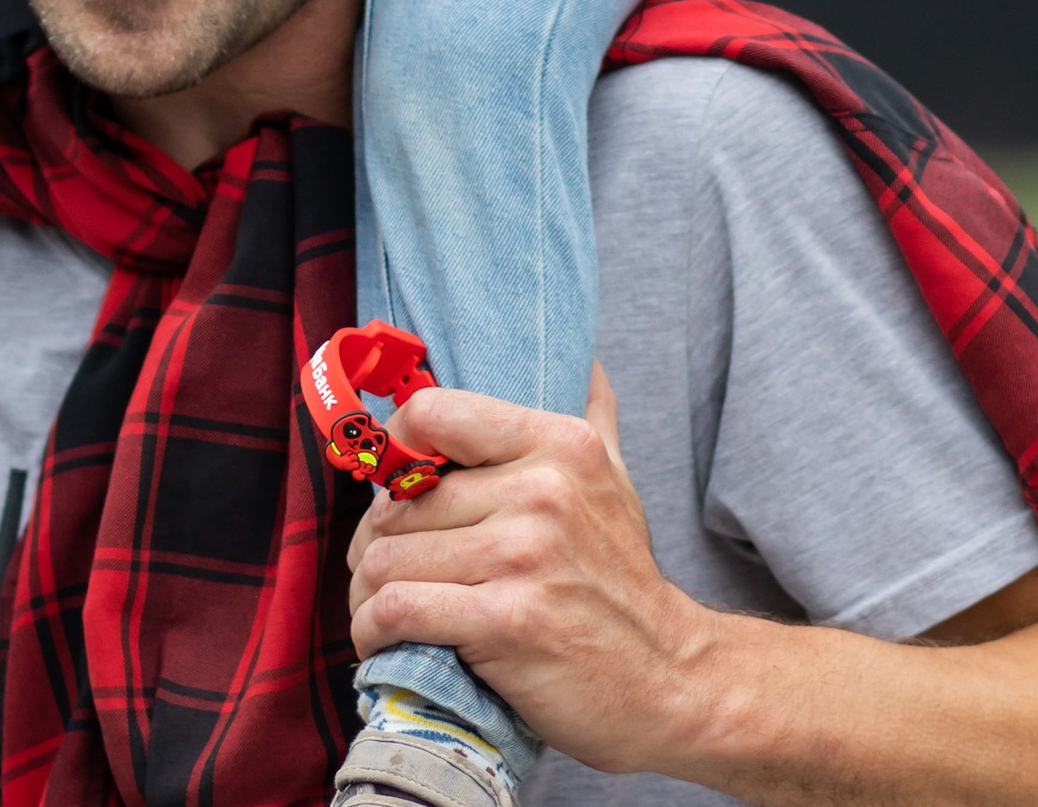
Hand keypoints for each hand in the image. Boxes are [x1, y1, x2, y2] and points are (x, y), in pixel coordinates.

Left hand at [347, 369, 712, 778]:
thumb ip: (592, 413)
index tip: (393, 486)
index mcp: (559, 444)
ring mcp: (522, 556)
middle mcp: (540, 491)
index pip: (433, 414)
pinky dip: (373, 630)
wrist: (669, 680)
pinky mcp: (504, 621)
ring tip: (376, 609)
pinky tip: (381, 641)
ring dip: (368, 593)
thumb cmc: (623, 581)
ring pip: (389, 558)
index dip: (395, 449)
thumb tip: (581, 356)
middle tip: (381, 568)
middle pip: (399, 503)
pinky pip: (398, 611)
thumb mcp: (615, 482)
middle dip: (375, 542)